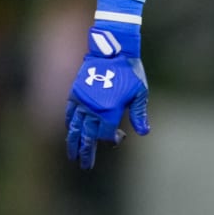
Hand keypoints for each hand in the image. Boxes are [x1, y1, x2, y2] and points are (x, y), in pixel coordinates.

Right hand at [65, 43, 149, 169]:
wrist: (112, 49)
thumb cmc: (130, 71)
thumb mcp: (140, 93)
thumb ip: (139, 114)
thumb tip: (144, 132)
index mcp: (108, 111)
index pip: (105, 135)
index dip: (111, 140)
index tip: (119, 138)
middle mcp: (92, 108)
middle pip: (87, 136)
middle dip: (86, 152)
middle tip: (84, 165)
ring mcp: (81, 100)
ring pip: (75, 127)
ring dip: (74, 142)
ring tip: (72, 155)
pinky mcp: (76, 92)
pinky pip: (70, 112)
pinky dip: (70, 123)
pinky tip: (70, 130)